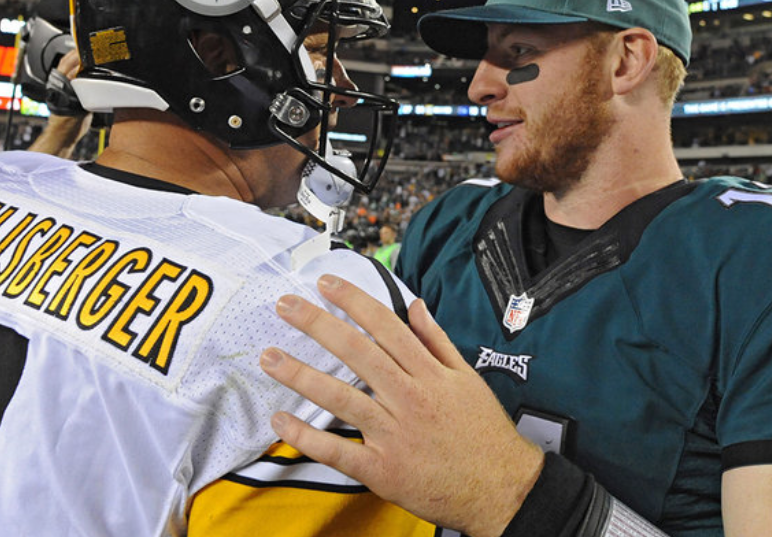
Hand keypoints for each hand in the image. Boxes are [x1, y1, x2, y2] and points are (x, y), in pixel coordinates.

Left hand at [260, 275, 542, 536]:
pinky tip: (281, 420)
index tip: (326, 283)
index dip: (353, 301)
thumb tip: (416, 307)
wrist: (501, 489)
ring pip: (340, 398)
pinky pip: (338, 450)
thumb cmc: (483, 433)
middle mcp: (408, 398)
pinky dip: (307, 436)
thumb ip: (437, 341)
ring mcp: (393, 434)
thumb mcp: (467, 379)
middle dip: (317, 325)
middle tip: (285, 306)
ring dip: (301, 375)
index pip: (384, 326)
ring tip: (270, 357)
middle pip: (356, 353)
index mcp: (429, 374)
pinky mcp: (382, 469)